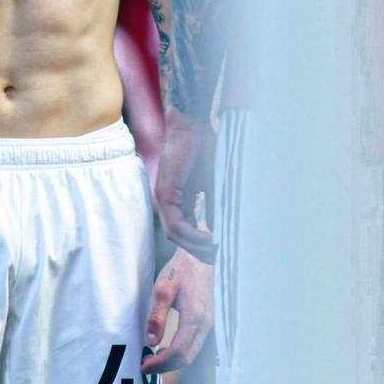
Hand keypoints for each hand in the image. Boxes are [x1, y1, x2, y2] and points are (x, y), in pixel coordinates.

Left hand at [141, 248, 212, 373]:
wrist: (198, 256)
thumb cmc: (181, 270)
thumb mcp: (163, 289)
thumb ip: (157, 316)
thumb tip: (150, 340)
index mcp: (194, 318)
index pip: (177, 352)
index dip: (160, 363)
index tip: (143, 366)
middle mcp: (204, 325)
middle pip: (186, 357)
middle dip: (165, 366)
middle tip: (145, 365)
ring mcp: (207, 324)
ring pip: (191, 353)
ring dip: (172, 361)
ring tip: (152, 358)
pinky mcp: (206, 321)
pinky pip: (194, 345)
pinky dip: (179, 352)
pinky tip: (165, 348)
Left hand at [154, 109, 215, 261]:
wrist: (193, 125)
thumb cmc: (203, 149)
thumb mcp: (212, 183)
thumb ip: (212, 206)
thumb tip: (217, 230)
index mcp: (176, 200)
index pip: (185, 231)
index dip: (200, 244)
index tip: (220, 252)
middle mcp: (166, 202)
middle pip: (179, 238)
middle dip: (199, 251)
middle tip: (220, 258)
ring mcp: (163, 198)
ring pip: (176, 235)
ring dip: (196, 246)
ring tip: (218, 250)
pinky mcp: (166, 193)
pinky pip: (176, 224)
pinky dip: (193, 235)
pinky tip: (211, 239)